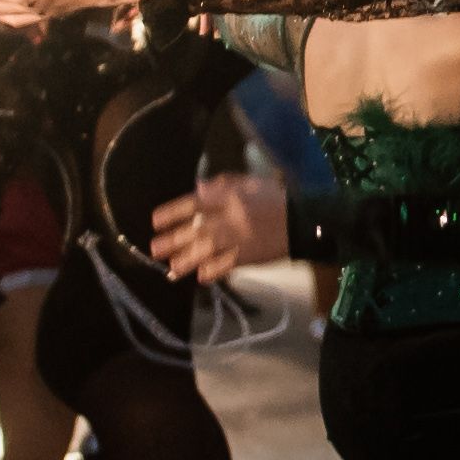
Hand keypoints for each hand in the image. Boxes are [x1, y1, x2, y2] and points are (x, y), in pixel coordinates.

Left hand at [151, 171, 289, 281]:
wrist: (305, 221)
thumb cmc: (275, 199)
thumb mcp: (250, 183)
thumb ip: (224, 185)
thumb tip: (198, 189)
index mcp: (231, 197)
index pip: (195, 203)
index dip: (173, 212)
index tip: (156, 221)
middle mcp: (231, 218)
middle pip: (196, 229)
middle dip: (174, 240)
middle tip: (154, 249)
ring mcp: (240, 239)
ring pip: (208, 250)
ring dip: (187, 259)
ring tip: (171, 269)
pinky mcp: (250, 257)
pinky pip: (227, 265)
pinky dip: (214, 271)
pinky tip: (200, 277)